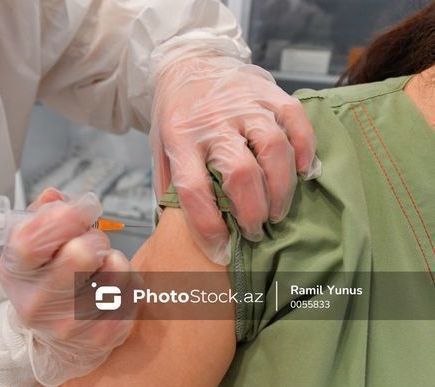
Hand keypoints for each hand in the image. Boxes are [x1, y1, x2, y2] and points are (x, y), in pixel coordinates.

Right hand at [0, 188, 140, 386]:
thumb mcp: (31, 249)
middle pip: (80, 253)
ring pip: (115, 267)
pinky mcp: (104, 336)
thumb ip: (42, 215)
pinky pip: (133, 288)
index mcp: (16, 273)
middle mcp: (39, 303)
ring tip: (99, 269)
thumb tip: (56, 197)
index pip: (32, 239)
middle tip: (91, 244)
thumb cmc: (45, 281)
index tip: (83, 210)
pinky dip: (127, 280)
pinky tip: (109, 288)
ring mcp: (72, 324)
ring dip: (112, 259)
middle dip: (93, 238)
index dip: (64, 216)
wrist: (53, 342)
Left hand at [151, 56, 320, 264]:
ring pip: (273, 148)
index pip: (193, 189)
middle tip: (257, 230)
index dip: (209, 225)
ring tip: (277, 211)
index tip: (222, 247)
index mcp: (179, 138)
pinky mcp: (268, 90)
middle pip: (240, 172)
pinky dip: (304, 148)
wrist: (186, 63)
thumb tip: (181, 230)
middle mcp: (212, 121)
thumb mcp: (159, 148)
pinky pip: (295, 120)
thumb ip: (170, 184)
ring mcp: (243, 103)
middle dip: (253, 211)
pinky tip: (302, 171)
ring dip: (281, 188)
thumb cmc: (175, 115)